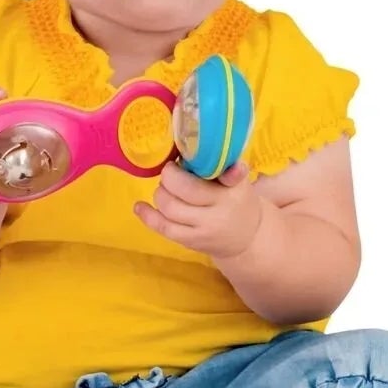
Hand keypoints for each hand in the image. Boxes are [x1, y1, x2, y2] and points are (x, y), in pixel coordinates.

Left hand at [134, 160, 263, 259]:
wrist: (248, 238)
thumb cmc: (238, 201)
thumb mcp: (240, 182)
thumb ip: (225, 166)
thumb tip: (204, 145)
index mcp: (232, 191)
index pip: (214, 174)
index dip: (197, 164)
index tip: (182, 159)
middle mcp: (218, 211)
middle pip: (184, 190)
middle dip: (170, 176)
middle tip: (171, 172)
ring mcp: (202, 229)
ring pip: (170, 208)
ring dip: (160, 192)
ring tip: (165, 188)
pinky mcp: (190, 242)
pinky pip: (163, 228)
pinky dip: (148, 215)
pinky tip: (139, 206)